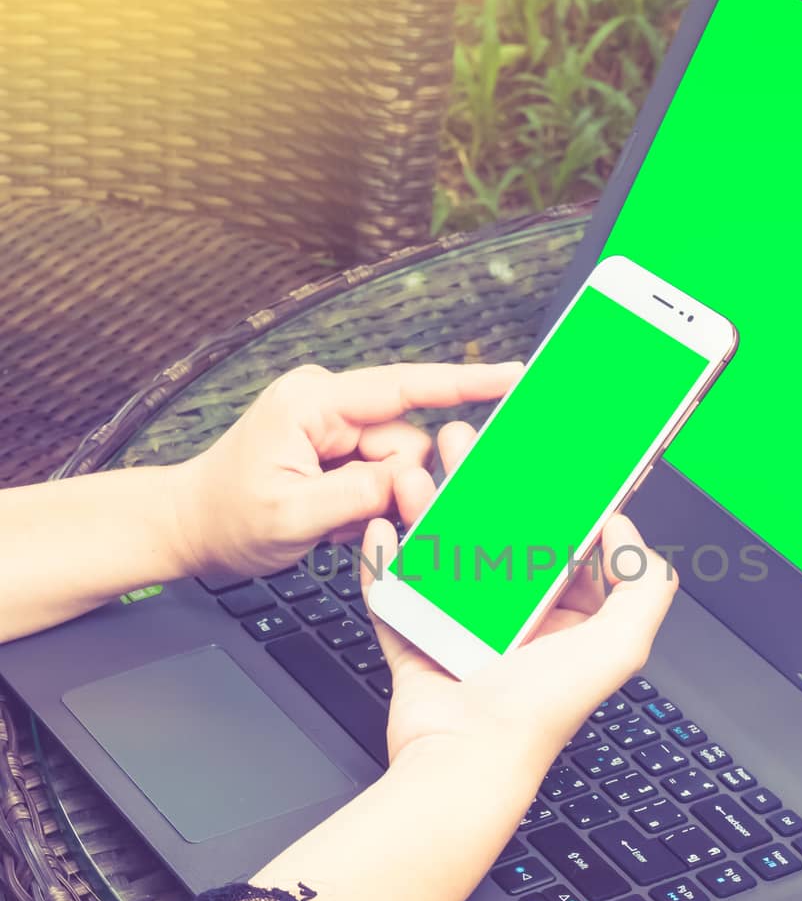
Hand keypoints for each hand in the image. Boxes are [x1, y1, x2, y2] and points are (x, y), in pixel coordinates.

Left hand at [171, 360, 521, 579]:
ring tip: (327, 520)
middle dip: (388, 487)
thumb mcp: (290, 516)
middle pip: (407, 442)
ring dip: (373, 501)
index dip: (465, 383)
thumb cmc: (227, 518)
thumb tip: (408, 480)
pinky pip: (381, 476)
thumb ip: (356, 495)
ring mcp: (334, 423)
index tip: (513, 375)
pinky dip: (363, 504)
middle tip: (341, 517)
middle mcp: (329, 402)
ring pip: (399, 466)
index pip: (404, 388)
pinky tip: (329, 517)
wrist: (189, 526)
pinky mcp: (338, 446)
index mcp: (313, 402)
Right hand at [362, 421, 678, 778]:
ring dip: (428, 509)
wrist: (464, 763)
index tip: (535, 455)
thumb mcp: (620, 646)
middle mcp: (516, 621)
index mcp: (567, 618)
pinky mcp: (417, 641)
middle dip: (477, 486)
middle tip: (462, 445)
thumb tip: (625, 529)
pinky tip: (384, 526)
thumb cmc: (538, 715)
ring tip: (414, 473)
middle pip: (495, 535)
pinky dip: (387, 557)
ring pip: (442, 552)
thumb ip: (642, 585)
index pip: (560, 541)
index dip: (548, 496)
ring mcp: (462, 629)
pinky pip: (398, 589)